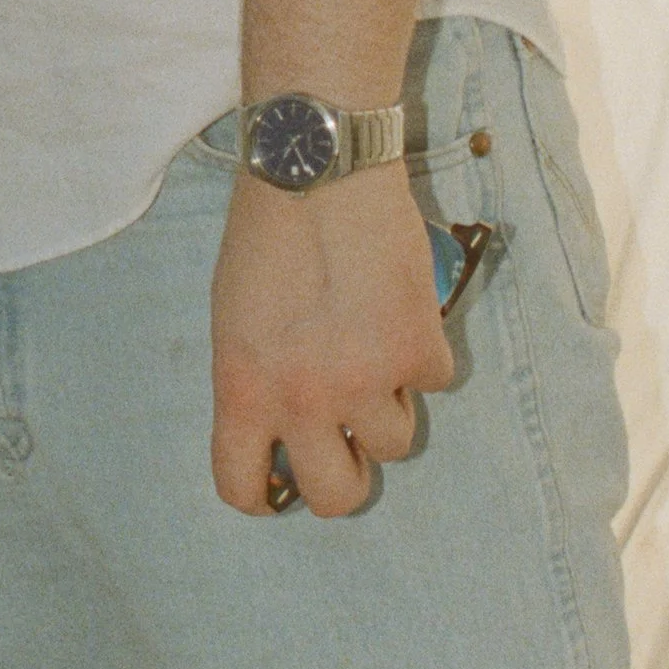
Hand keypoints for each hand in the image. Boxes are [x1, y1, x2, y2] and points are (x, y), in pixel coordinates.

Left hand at [210, 162, 453, 517]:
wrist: (320, 171)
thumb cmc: (267, 236)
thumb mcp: (234, 320)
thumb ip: (256, 381)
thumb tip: (284, 426)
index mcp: (243, 392)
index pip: (242, 487)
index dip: (263, 495)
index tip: (278, 485)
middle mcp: (304, 400)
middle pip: (337, 498)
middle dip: (345, 478)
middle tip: (348, 447)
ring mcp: (367, 380)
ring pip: (394, 443)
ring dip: (387, 406)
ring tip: (373, 351)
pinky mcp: (420, 349)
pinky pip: (434, 383)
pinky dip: (424, 356)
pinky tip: (401, 312)